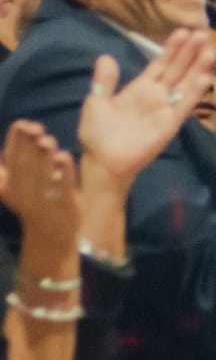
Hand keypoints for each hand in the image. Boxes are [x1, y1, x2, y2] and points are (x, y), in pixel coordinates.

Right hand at [0, 121, 78, 244]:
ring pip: (43, 174)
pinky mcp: (65, 204)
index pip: (10, 158)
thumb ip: (1, 170)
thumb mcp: (8, 188)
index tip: (23, 124)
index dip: (15, 140)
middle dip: (29, 145)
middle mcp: (24, 191)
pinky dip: (63, 172)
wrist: (49, 235)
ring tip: (47, 140)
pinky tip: (63, 157)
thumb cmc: (32, 202)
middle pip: (25, 164)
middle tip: (35, 128)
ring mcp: (44, 198)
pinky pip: (63, 186)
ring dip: (44, 156)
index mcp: (10, 184)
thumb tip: (5, 144)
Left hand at [77, 32, 215, 190]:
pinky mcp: (170, 124)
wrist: (103, 160)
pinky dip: (193, 93)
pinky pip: (184, 106)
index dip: (172, 49)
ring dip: (198, 69)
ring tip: (210, 51)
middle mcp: (157, 96)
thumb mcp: (97, 101)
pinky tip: (204, 78)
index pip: (161, 64)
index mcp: (140, 88)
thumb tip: (106, 57)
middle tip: (203, 34)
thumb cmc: (98, 133)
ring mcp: (165, 109)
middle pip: (178, 70)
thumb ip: (105, 81)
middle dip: (190, 52)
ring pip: (185, 84)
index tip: (184, 32)